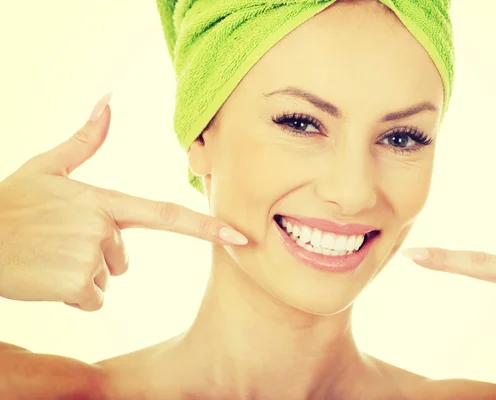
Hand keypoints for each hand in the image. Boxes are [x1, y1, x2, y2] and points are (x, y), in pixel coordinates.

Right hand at [0, 92, 246, 311]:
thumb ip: (84, 140)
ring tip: (49, 258)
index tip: (239, 237)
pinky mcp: (77, 284)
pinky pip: (91, 299)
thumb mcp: (47, 168)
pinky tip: (46, 277)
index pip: (166, 215)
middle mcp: (104, 228)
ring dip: (80, 276)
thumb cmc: (11, 205)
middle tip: (58, 244)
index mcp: (103, 200)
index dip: (206, 227)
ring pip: (105, 279)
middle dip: (97, 258)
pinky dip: (71, 296)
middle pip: (122, 258)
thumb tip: (108, 99)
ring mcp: (92, 256)